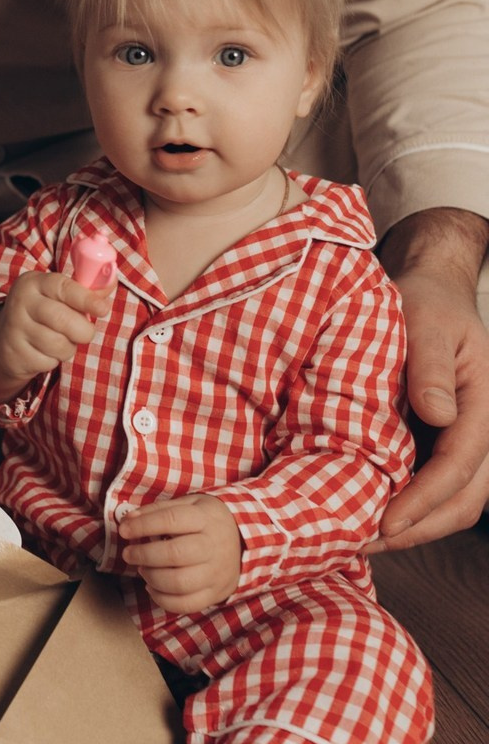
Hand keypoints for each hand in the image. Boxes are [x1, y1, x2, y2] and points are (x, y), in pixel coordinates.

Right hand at [0, 270, 112, 406]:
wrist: (6, 339)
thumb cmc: (43, 312)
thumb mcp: (59, 296)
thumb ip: (86, 290)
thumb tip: (112, 280)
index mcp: (33, 282)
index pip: (62, 287)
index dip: (86, 299)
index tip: (103, 309)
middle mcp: (20, 302)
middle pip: (62, 319)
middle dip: (83, 330)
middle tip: (85, 332)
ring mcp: (15, 329)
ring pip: (58, 344)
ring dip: (68, 347)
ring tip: (61, 340)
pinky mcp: (14, 353)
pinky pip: (48, 362)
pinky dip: (54, 360)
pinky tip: (45, 351)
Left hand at [119, 494, 240, 613]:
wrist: (244, 540)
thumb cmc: (206, 519)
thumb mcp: (188, 504)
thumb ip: (158, 510)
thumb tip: (129, 519)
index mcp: (205, 519)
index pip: (171, 520)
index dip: (143, 526)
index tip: (124, 530)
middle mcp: (213, 547)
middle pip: (175, 555)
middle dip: (144, 555)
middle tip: (128, 554)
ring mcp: (216, 573)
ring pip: (179, 583)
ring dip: (152, 577)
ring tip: (142, 569)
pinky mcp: (216, 594)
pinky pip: (187, 604)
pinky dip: (163, 599)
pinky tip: (152, 586)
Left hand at [372, 209, 488, 550]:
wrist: (430, 291)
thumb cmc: (425, 302)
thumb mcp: (425, 320)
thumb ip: (431, 366)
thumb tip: (437, 414)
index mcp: (484, 406)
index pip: (457, 468)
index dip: (422, 501)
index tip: (385, 522)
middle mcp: (483, 432)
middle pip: (461, 502)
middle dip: (416, 530)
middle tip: (361, 544)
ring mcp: (466, 442)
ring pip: (453, 504)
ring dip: (412, 527)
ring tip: (359, 539)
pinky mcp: (444, 444)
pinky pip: (435, 487)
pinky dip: (408, 508)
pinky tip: (366, 512)